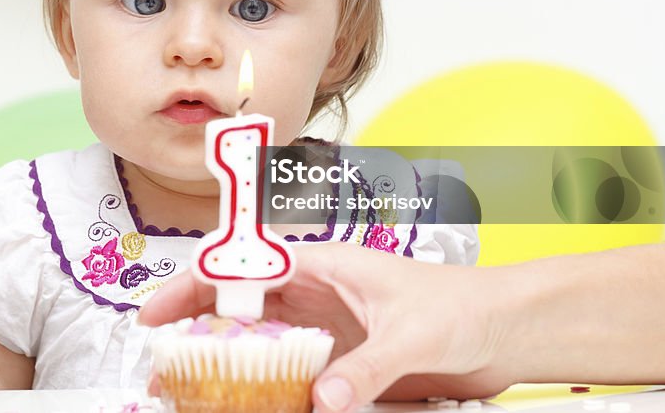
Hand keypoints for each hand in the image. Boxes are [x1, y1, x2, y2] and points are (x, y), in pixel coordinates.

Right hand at [138, 243, 514, 411]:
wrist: (505, 333)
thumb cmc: (465, 306)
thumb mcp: (413, 335)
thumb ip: (366, 366)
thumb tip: (322, 399)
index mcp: (325, 266)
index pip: (245, 266)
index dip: (196, 285)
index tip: (160, 312)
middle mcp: (318, 296)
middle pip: (240, 305)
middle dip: (196, 326)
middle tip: (162, 360)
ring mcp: (328, 331)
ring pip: (260, 343)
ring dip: (226, 362)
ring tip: (192, 389)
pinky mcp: (343, 363)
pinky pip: (290, 375)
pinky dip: (264, 390)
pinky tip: (248, 405)